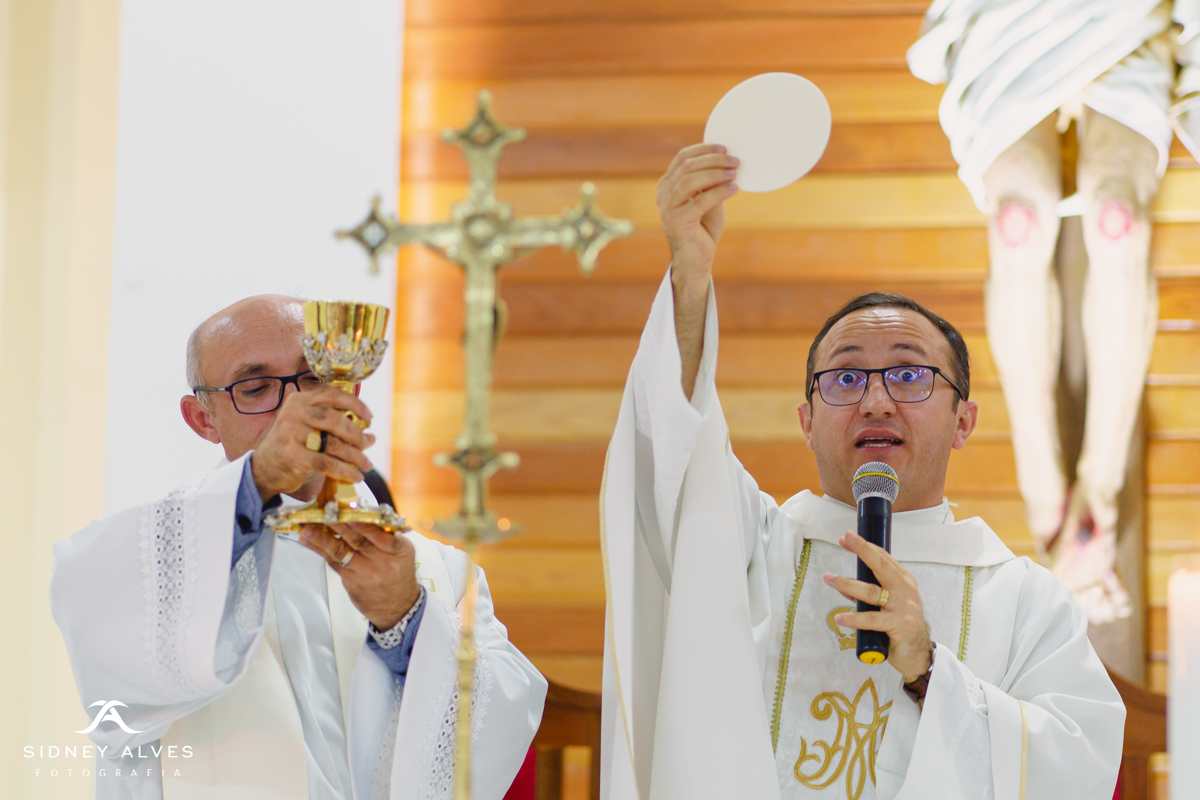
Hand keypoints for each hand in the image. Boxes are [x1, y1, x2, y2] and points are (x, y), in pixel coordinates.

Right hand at [250, 387, 375, 499]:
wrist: (264, 468)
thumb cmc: (293, 445)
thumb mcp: (307, 425)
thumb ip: (333, 425)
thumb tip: (370, 435)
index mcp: (299, 400)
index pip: (332, 394)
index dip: (355, 403)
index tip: (369, 417)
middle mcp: (294, 413)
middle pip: (334, 419)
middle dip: (356, 433)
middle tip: (368, 443)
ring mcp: (291, 434)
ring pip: (333, 443)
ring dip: (355, 455)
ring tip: (366, 463)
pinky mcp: (293, 456)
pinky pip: (327, 463)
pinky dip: (345, 471)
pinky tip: (355, 476)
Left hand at [299, 522, 420, 630]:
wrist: (397, 606)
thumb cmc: (399, 572)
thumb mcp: (403, 552)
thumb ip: (387, 534)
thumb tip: (363, 512)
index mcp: (399, 551)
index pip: (383, 537)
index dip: (366, 526)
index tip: (351, 515)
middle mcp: (382, 563)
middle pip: (358, 541)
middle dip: (339, 525)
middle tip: (325, 513)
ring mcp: (365, 574)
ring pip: (341, 552)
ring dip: (322, 539)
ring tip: (307, 530)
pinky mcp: (351, 582)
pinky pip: (334, 563)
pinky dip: (320, 550)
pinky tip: (308, 541)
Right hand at [657, 143, 738, 291]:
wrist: (696, 259)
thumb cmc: (703, 228)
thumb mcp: (707, 199)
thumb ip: (709, 182)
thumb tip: (727, 161)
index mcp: (667, 185)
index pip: (682, 158)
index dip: (704, 149)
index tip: (726, 148)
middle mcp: (663, 194)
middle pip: (687, 166)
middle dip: (714, 160)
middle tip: (736, 162)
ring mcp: (667, 208)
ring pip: (690, 180)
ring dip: (716, 174)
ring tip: (735, 174)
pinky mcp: (676, 221)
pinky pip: (700, 201)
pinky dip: (719, 192)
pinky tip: (734, 189)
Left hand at [823, 531, 932, 679]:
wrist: (918, 653)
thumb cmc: (900, 625)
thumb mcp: (886, 605)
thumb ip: (868, 594)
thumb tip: (843, 586)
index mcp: (903, 581)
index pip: (884, 558)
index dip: (865, 546)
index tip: (847, 538)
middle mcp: (904, 590)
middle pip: (881, 566)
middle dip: (862, 550)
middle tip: (845, 538)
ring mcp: (903, 608)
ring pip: (871, 592)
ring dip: (847, 584)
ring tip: (829, 578)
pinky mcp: (899, 625)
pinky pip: (872, 620)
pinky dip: (854, 618)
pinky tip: (840, 618)